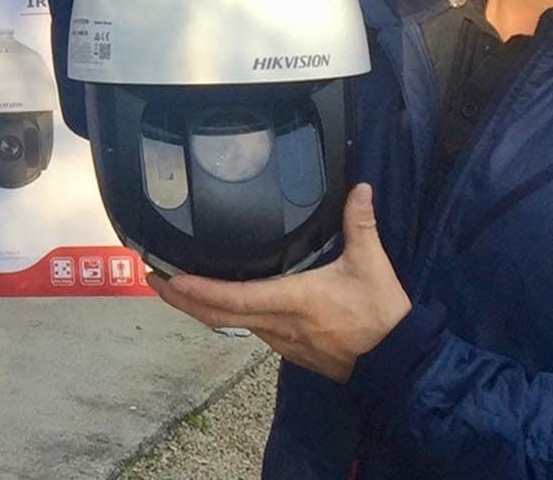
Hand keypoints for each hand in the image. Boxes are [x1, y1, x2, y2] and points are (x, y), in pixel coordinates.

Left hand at [149, 184, 409, 382]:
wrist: (399, 365)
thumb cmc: (383, 317)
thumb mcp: (373, 266)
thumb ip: (361, 225)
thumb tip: (360, 189)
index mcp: (293, 300)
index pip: (234, 297)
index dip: (199, 290)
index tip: (171, 279)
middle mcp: (279, 324)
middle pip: (218, 315)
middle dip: (182, 298)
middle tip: (154, 279)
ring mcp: (282, 341)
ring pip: (231, 325)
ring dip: (202, 307)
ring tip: (178, 287)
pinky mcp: (291, 350)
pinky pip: (250, 330)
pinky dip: (226, 315)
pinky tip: (221, 302)